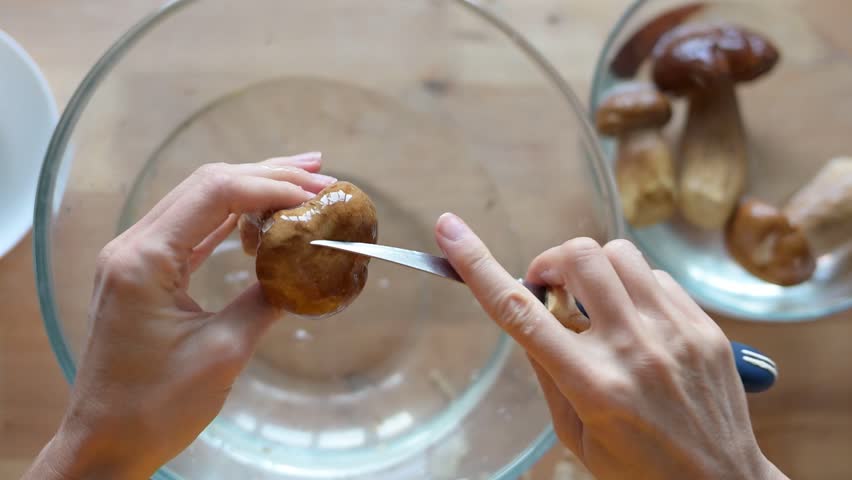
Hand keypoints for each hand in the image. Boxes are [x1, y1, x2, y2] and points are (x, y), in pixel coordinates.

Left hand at [24, 153, 335, 479]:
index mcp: (145, 260)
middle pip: (207, 185)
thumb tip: (306, 269)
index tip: (317, 195)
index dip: (272, 185)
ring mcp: (136, 258)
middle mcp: (134, 246)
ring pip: (200, 201)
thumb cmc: (156, 407)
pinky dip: (232, 219)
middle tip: (321, 176)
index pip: (215, 193)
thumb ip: (265, 299)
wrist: (106, 443)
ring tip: (301, 183)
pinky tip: (263, 216)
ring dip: (252, 189)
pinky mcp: (144, 274)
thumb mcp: (224, 351)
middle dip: (267, 175)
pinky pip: (193, 230)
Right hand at [434, 213, 788, 479]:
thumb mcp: (574, 436)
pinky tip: (634, 318)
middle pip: (579, 258)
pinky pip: (656, 276)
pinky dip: (633, 286)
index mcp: (591, 385)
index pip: (520, 312)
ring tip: (595, 302)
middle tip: (551, 290)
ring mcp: (675, 333)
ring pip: (619, 254)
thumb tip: (532, 318)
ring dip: (593, 268)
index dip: (478, 266)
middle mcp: (634, 350)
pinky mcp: (704, 327)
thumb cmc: (639, 469)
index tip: (451, 231)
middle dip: (552, 263)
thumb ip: (548, 373)